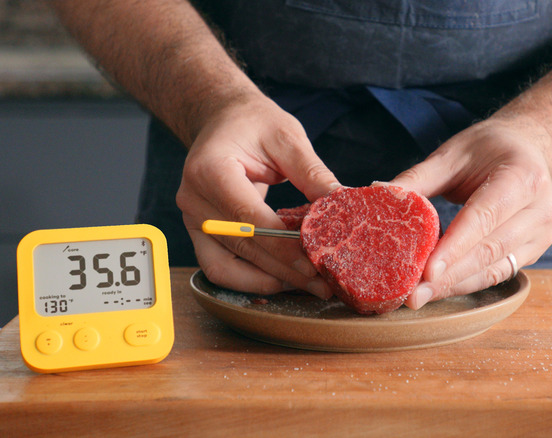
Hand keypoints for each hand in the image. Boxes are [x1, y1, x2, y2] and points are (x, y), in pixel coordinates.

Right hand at [176, 92, 339, 298]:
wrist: (222, 120)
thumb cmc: (252, 123)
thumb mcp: (286, 136)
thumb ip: (311, 171)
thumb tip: (341, 203)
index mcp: (210, 169)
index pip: (246, 217)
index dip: (280, 245)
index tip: (313, 262)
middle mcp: (194, 198)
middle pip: (240, 246)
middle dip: (284, 270)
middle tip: (322, 284)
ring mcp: (193, 219)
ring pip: (226, 267)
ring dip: (268, 282)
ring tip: (307, 287)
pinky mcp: (201, 233)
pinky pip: (221, 268)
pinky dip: (251, 279)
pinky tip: (284, 280)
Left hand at [390, 116, 551, 308]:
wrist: (528, 149)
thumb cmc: (488, 149)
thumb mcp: (452, 154)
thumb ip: (419, 177)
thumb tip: (379, 193)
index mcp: (523, 177)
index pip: (484, 217)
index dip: (455, 247)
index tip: (427, 271)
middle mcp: (539, 209)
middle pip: (490, 250)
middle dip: (449, 276)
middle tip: (412, 294)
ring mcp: (541, 234)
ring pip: (494, 269)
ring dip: (455, 285)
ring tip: (419, 296)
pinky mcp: (533, 251)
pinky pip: (497, 274)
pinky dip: (466, 283)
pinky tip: (439, 288)